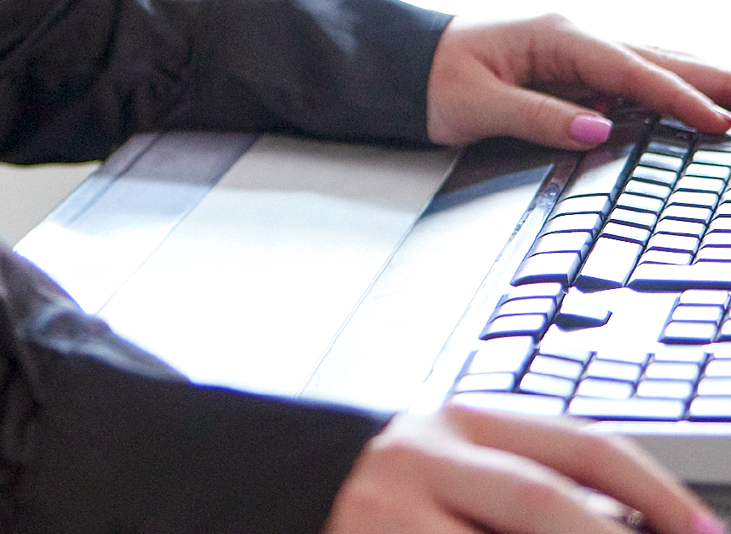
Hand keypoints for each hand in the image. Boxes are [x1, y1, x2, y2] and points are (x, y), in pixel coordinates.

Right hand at [325, 404, 721, 532]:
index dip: (659, 494)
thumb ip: (534, 487)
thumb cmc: (396, 492)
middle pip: (542, 504)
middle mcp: (420, 458)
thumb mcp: (461, 468)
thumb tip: (636, 521)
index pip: (580, 444)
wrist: (283, 488)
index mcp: (460, 421)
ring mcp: (385, 515)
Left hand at [428, 15, 730, 151]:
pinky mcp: (568, 61)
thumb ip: (539, 117)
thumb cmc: (431, 77)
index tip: (719, 123)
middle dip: (710, 78)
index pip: (629, 69)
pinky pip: (628, 70)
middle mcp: (568, 32)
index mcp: (552, 35)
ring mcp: (571, 44)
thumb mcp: (477, 104)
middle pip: (653, 56)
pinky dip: (666, 80)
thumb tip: (600, 130)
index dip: (677, 97)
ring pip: (647, 59)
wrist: (397, 59)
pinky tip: (691, 93)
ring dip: (695, 76)